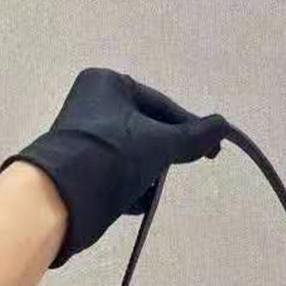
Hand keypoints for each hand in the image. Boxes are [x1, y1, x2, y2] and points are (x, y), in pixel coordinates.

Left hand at [0, 67, 230, 267]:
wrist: (62, 199)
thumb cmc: (112, 157)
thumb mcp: (160, 144)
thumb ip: (193, 137)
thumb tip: (223, 126)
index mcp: (107, 84)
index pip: (161, 105)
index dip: (189, 129)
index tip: (211, 153)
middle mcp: (92, 105)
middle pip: (148, 132)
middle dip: (163, 157)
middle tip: (176, 170)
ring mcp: (85, 138)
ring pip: (134, 156)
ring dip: (148, 175)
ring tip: (148, 190)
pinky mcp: (81, 169)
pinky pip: (118, 174)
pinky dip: (130, 188)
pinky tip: (134, 201)